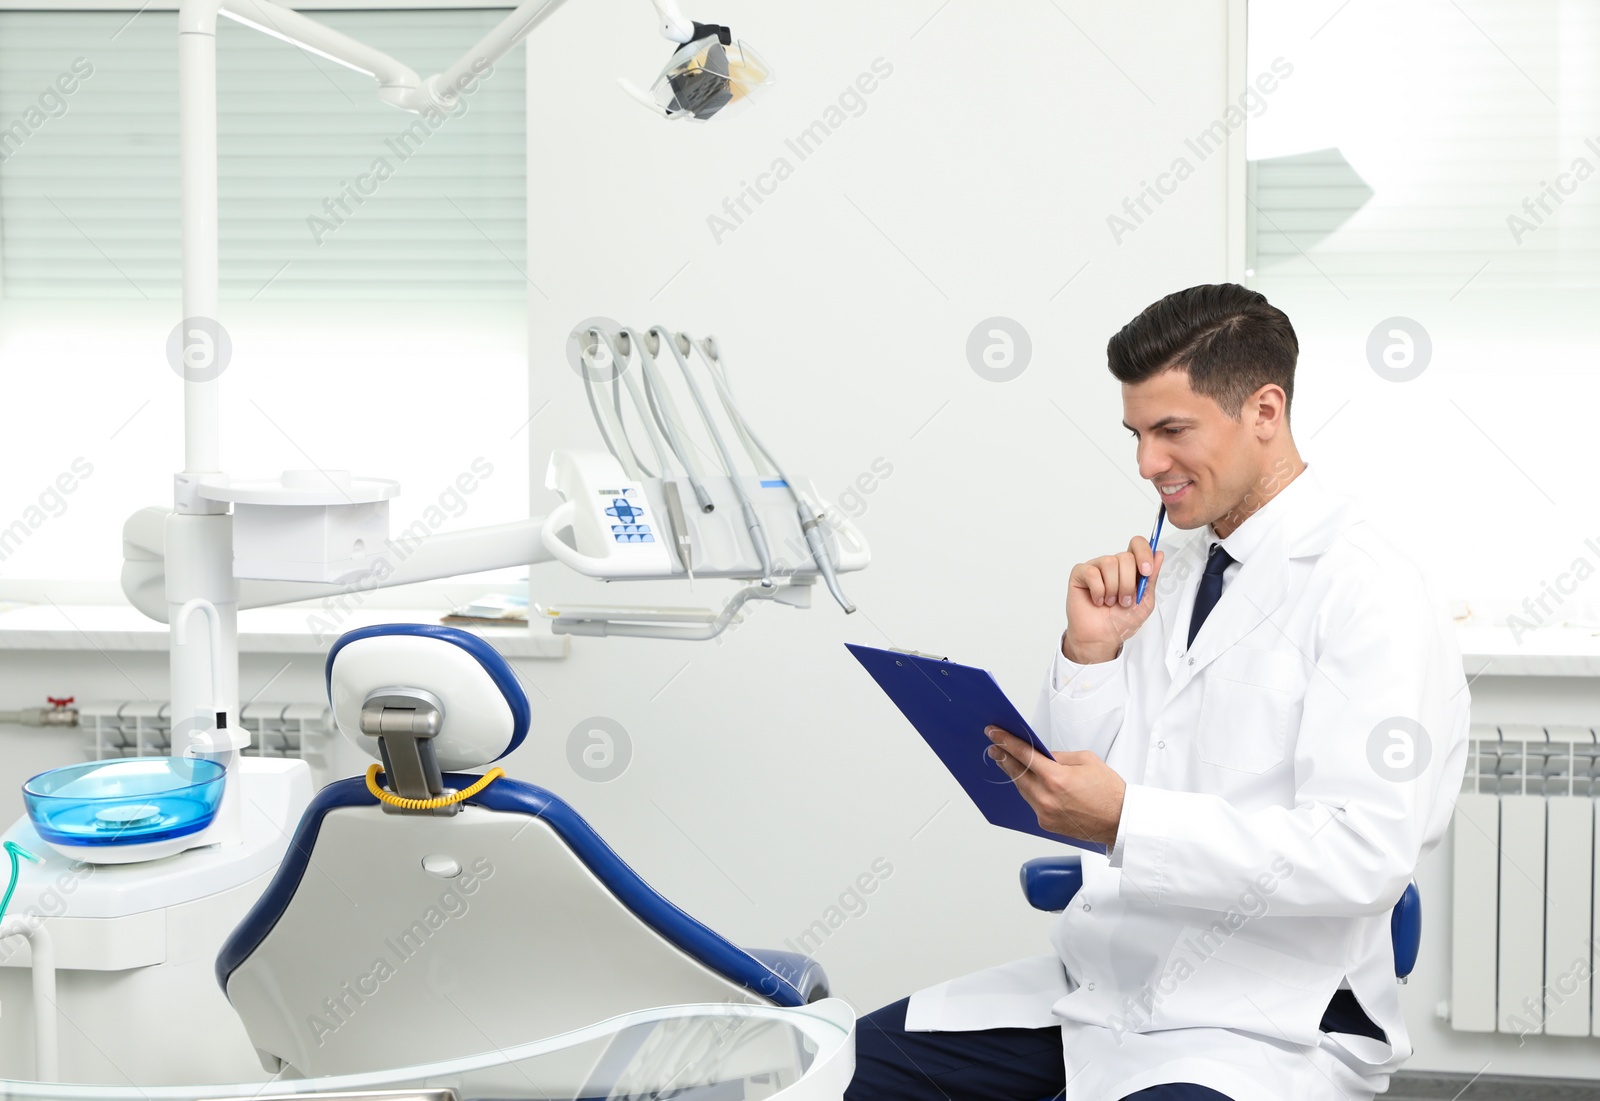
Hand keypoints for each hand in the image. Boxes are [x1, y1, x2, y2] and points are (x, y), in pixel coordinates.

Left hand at [985, 726, 1124, 847]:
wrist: (1120, 820)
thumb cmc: (1108, 791)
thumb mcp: (1086, 760)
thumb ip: (1058, 756)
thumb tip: (1041, 754)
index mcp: (1057, 779)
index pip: (1024, 755)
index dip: (1006, 742)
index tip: (994, 734)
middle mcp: (1047, 798)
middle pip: (1017, 773)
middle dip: (1003, 757)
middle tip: (994, 747)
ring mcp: (1044, 813)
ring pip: (1021, 789)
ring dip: (1013, 774)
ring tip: (1005, 761)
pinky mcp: (1046, 824)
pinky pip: (1031, 802)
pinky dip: (1028, 790)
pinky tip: (1024, 781)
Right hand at [1063, 535, 1163, 663]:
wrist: (1102, 638)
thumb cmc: (1121, 622)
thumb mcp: (1145, 601)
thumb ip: (1151, 578)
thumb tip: (1158, 554)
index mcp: (1130, 568)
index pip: (1137, 545)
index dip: (1143, 553)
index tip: (1146, 571)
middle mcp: (1113, 565)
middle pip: (1125, 556)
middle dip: (1128, 583)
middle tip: (1124, 600)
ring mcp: (1096, 567)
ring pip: (1109, 563)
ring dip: (1113, 588)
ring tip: (1110, 602)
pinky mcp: (1080, 573)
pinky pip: (1092, 573)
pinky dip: (1098, 590)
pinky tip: (1097, 600)